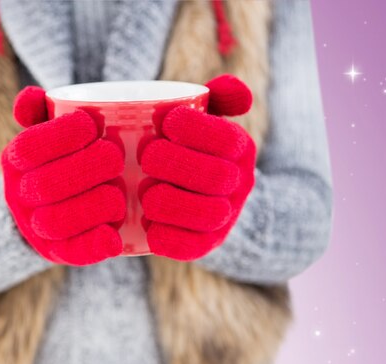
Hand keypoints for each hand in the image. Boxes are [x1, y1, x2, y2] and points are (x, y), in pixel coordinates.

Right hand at [2, 87, 125, 265]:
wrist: (43, 209)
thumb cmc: (57, 160)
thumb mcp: (45, 132)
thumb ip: (39, 112)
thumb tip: (31, 96)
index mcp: (14, 162)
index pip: (29, 147)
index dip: (61, 134)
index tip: (92, 125)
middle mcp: (18, 196)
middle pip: (47, 185)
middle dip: (86, 168)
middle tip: (116, 157)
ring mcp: (34, 228)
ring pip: (57, 222)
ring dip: (94, 205)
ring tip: (119, 194)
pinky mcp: (55, 253)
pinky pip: (71, 254)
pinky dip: (93, 246)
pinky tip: (114, 237)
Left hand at [139, 75, 255, 260]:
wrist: (189, 190)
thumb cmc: (185, 144)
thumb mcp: (203, 115)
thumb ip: (219, 96)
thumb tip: (240, 94)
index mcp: (240, 149)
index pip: (228, 139)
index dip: (198, 129)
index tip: (166, 122)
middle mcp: (240, 184)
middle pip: (217, 177)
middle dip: (179, 164)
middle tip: (146, 156)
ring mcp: (226, 216)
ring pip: (209, 215)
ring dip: (173, 203)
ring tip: (145, 192)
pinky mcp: (207, 244)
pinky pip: (195, 248)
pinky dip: (170, 239)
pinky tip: (148, 226)